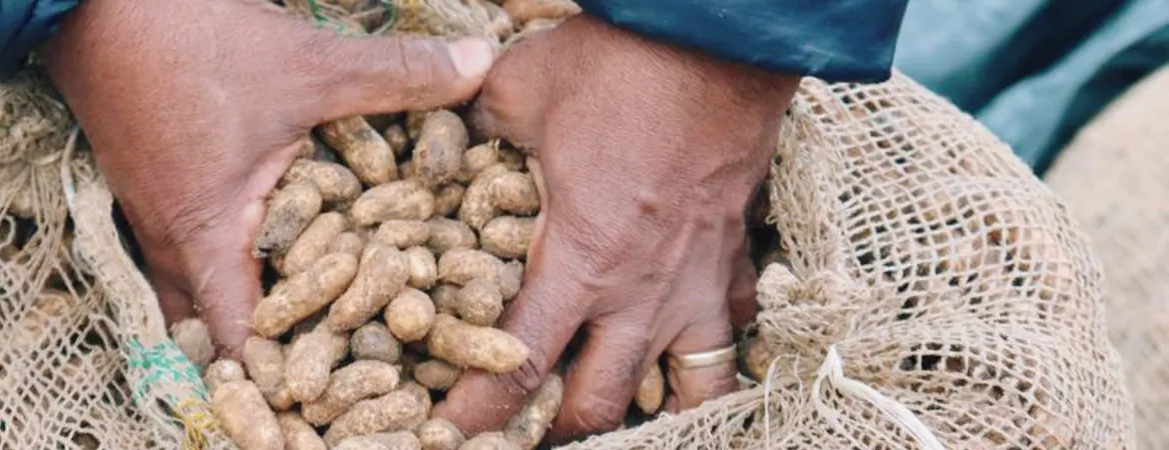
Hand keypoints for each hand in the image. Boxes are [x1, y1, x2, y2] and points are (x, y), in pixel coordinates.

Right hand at [40, 0, 494, 356]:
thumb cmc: (193, 42)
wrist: (96, 1)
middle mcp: (172, 243)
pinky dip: (229, 267)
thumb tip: (483, 66)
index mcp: (206, 236)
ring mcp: (154, 218)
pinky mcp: (153, 190)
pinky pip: (188, 255)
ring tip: (310, 328)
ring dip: (246, 313)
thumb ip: (398, 76)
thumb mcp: (309, 64)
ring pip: (198, 294)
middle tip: (334, 371)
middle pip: (216, 333)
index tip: (332, 397)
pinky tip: (271, 254)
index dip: (285, 378)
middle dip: (273, 356)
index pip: (240, 342)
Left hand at [432, 16, 796, 441]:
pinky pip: (729, 335)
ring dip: (642, 411)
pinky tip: (682, 351)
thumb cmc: (617, 65)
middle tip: (524, 427)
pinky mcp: (735, 263)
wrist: (719, 39)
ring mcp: (698, 284)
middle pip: (598, 405)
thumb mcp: (518, 90)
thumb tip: (442, 134)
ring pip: (684, 393)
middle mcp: (641, 293)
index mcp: (580, 262)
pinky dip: (705, 356)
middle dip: (555, 429)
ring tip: (609, 412)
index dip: (479, 414)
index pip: (520, 367)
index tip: (452, 435)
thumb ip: (473, 127)